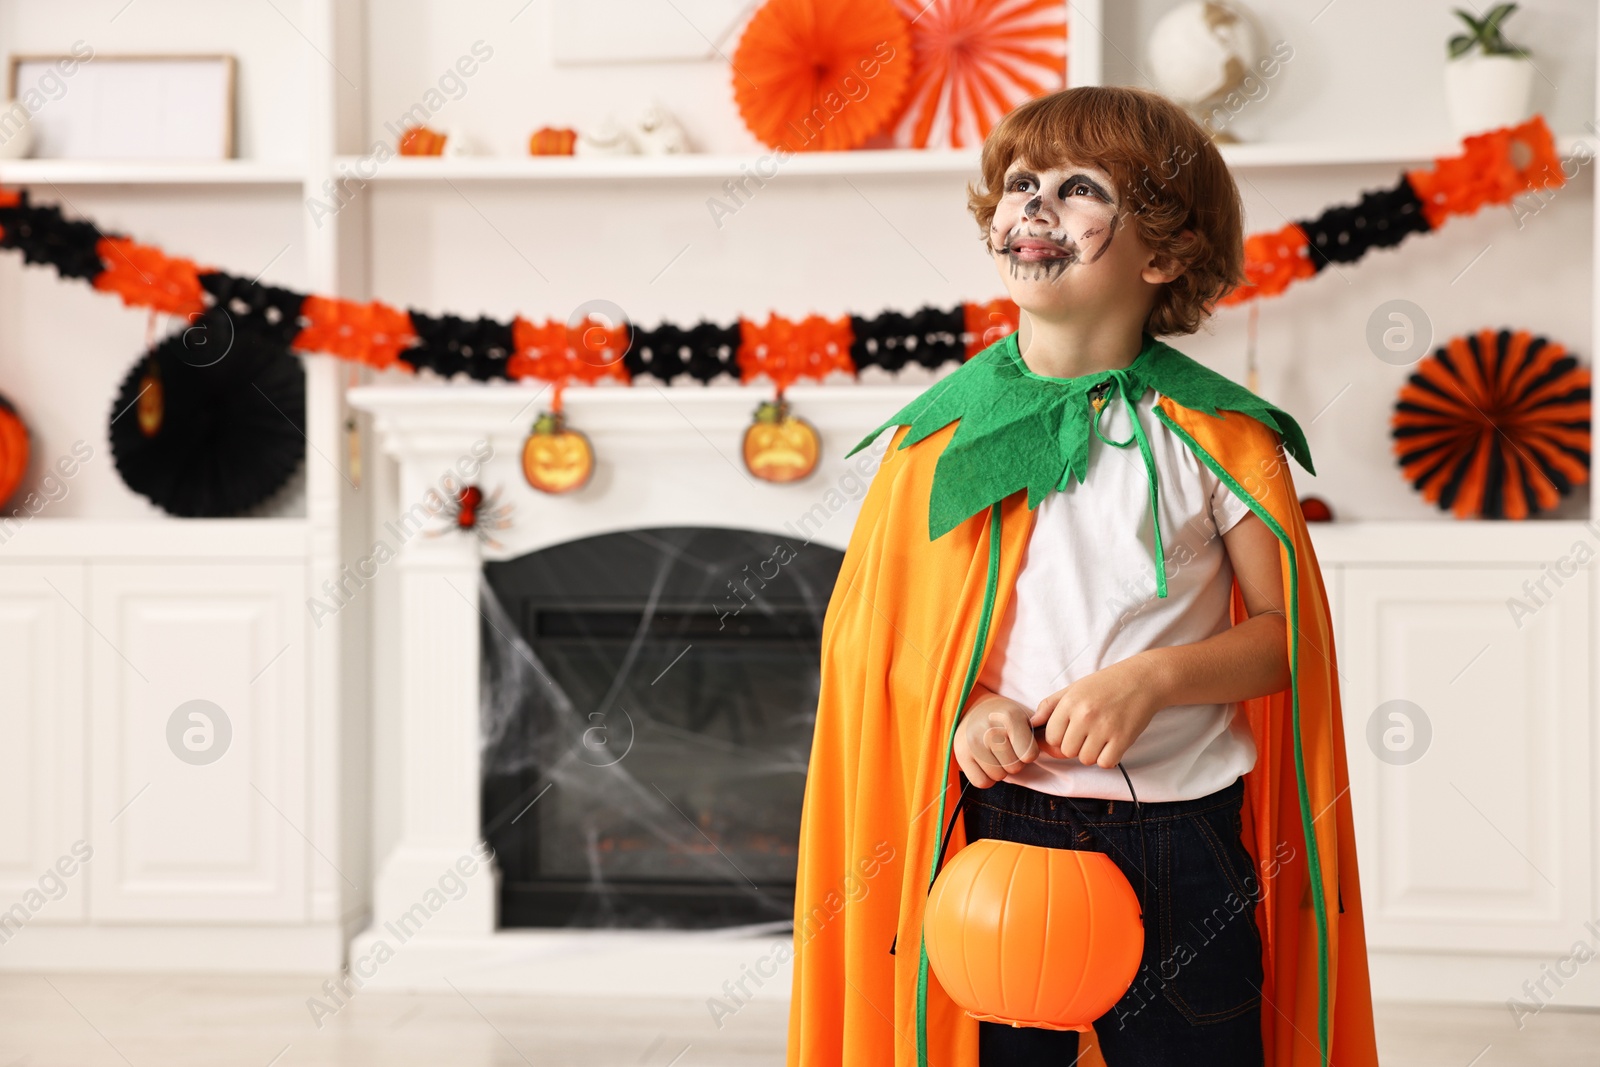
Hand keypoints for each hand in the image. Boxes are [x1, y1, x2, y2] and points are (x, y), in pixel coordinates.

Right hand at [953, 690, 1040, 787]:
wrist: (972, 707)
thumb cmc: (1003, 717)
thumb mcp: (1022, 718)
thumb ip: (1037, 735)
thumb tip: (1049, 754)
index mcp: (1009, 717)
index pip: (1029, 755)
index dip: (1028, 753)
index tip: (1021, 743)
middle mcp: (989, 730)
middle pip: (1014, 768)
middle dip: (1013, 761)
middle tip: (1005, 747)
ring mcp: (972, 742)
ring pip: (998, 776)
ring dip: (1000, 769)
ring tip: (994, 753)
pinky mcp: (961, 753)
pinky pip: (982, 782)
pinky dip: (986, 778)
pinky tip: (985, 763)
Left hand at [1032, 655, 1166, 768]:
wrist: (1142, 680)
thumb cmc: (1106, 684)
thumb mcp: (1074, 688)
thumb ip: (1050, 706)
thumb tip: (1032, 724)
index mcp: (1070, 703)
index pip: (1051, 737)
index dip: (1059, 737)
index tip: (1071, 730)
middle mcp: (1085, 716)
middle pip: (1067, 751)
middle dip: (1075, 746)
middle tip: (1088, 733)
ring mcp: (1104, 728)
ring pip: (1086, 759)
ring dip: (1092, 753)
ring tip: (1101, 737)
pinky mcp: (1123, 739)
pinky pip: (1106, 763)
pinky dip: (1108, 758)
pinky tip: (1112, 744)